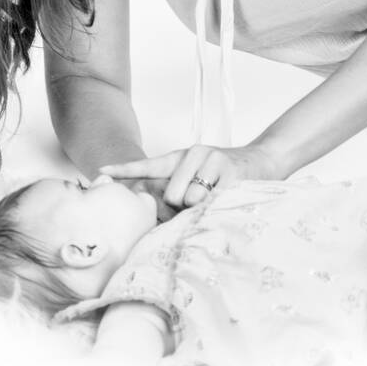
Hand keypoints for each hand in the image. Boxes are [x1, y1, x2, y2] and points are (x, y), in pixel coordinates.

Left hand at [100, 142, 277, 207]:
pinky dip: (216, 207)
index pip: (150, 164)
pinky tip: (226, 198)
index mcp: (183, 156)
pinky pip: (213, 201)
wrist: (265, 161)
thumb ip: (178, 192)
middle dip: (182, 208)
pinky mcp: (232, 172)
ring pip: (191, 198)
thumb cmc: (229, 177)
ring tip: (216, 200)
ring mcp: (213, 160)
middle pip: (172, 194)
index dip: (125, 169)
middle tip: (200, 204)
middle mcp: (195, 153)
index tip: (100, 171)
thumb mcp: (200, 179)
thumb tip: (160, 212)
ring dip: (201, 208)